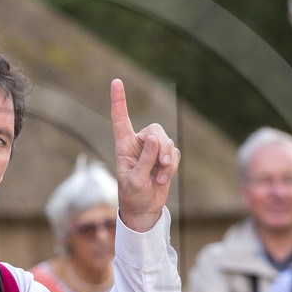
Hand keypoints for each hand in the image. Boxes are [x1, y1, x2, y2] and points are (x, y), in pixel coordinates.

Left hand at [111, 78, 179, 232]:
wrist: (143, 209)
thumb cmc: (132, 195)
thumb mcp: (134, 181)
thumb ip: (144, 160)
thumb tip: (154, 139)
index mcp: (123, 146)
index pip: (120, 119)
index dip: (119, 100)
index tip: (116, 82)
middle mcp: (138, 144)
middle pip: (155, 131)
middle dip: (162, 146)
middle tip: (163, 164)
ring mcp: (153, 150)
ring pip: (167, 141)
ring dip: (167, 159)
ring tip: (161, 176)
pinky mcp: (165, 157)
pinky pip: (175, 153)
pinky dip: (172, 166)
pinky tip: (164, 178)